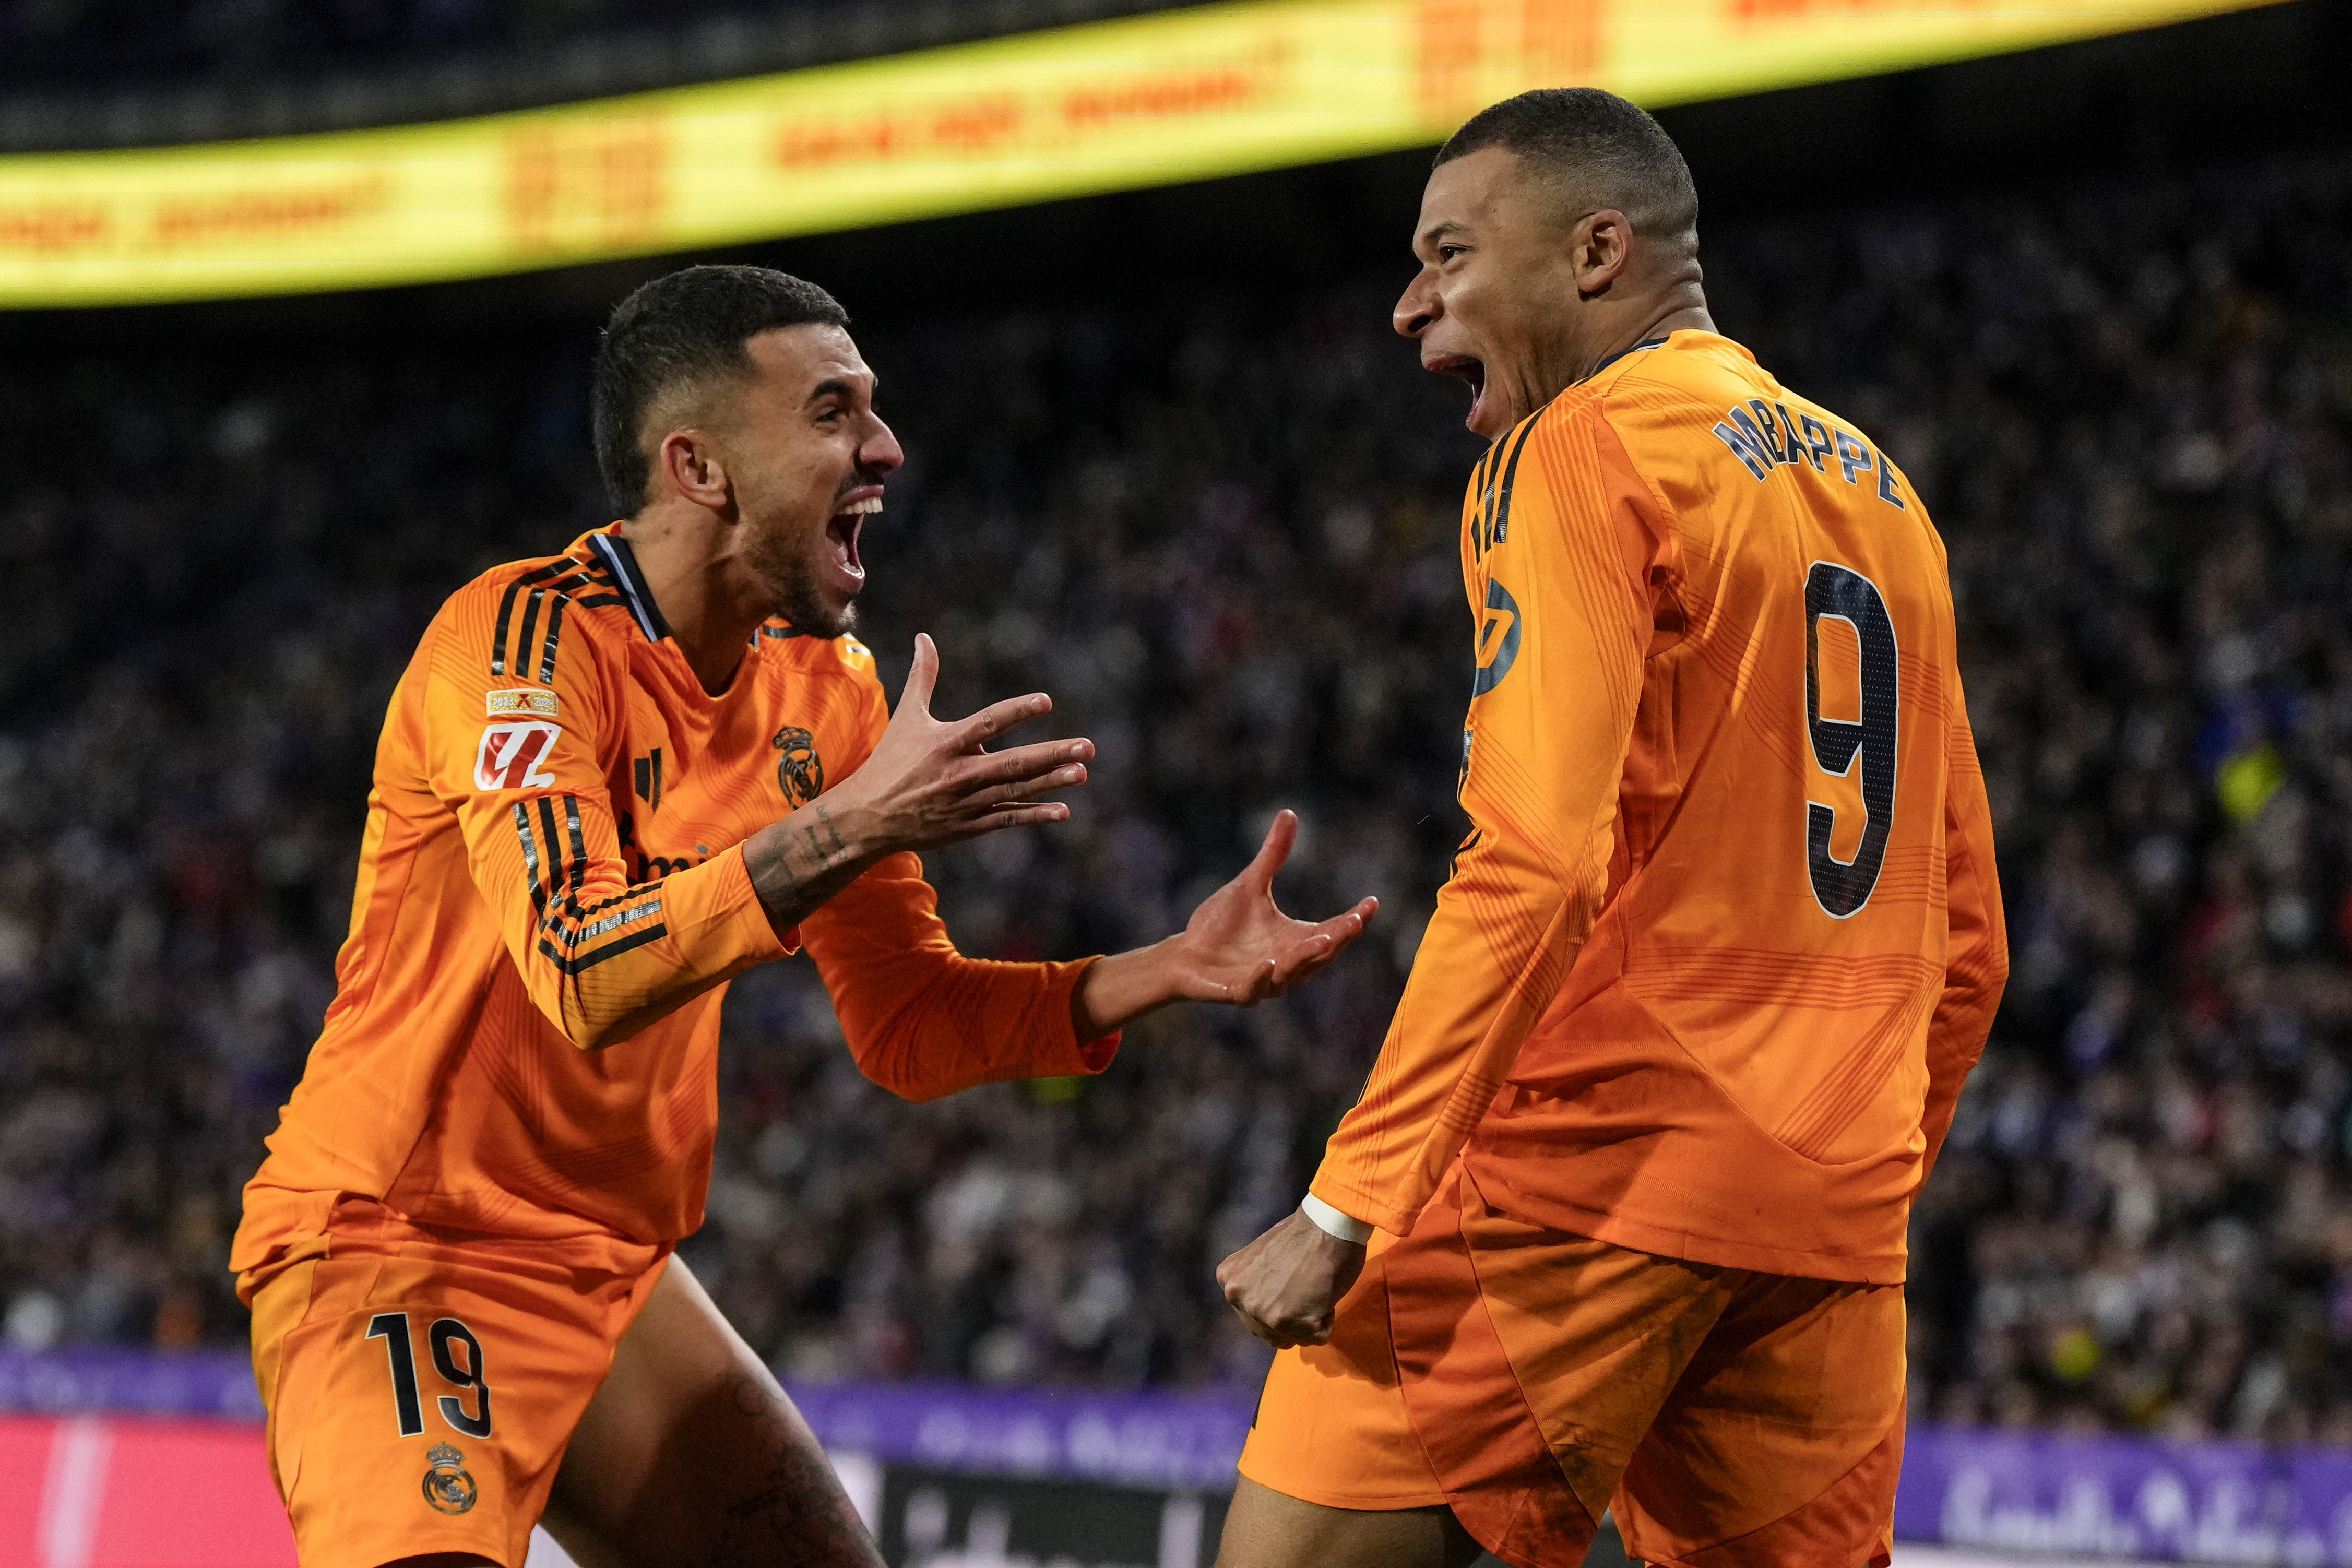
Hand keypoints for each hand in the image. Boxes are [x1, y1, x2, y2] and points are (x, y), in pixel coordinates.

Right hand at [830, 632, 1092, 850]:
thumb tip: (923, 637)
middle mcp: (959, 773)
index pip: (988, 723)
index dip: (1017, 711)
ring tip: (1082, 772)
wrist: (868, 817)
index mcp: (945, 743)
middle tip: (1088, 746)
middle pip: (1013, 762)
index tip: (1046, 701)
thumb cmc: (890, 762)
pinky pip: (1007, 819)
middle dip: (1052, 754)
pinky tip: (1063, 810)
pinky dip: (1034, 815)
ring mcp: (966, 802)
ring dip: (1051, 782)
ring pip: (1016, 790)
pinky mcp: (968, 826)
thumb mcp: (906, 717)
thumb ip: (922, 677)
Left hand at [1067, 810, 1376, 1036]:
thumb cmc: (1221, 923)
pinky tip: (1269, 962)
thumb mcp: (1250, 884)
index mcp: (1296, 940)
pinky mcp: (1237, 992)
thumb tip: (1289, 813)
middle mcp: (1287, 964)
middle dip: (1339, 938)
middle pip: (1321, 954)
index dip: (1354, 919)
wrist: (1185, 954)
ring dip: (1308, 957)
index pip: (1333, 930)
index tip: (1371, 902)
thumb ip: (1273, 855)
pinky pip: (1253, 990)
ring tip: (1324, 939)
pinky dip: (1262, 978)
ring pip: (1292, 973)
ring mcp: (1264, 981)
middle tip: (1355, 922)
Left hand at [1216, 1208, 1365, 1347]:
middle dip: (1292, 1316)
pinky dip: (1327, 1319)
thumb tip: (1266, 1303)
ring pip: (1293, 1337)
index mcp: (1229, 1280)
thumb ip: (1256, 1283)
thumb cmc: (1305, 1234)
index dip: (1280, 1301)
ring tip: (1313, 1287)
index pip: (1253, 1315)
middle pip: (1269, 1332)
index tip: (1293, 1278)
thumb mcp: (1262, 1257)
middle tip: (1306, 1285)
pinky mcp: (1285, 1321)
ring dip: (1309, 1319)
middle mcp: (1237, 1296)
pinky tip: (1324, 1292)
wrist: (1328, 1223)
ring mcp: (1259, 1311)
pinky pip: (1318, 1337)